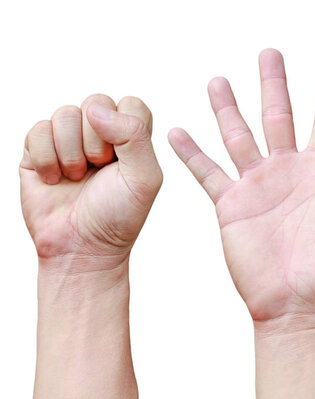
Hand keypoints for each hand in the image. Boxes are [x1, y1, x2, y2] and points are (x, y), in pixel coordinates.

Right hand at [20, 95, 161, 268]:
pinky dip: (46, 158)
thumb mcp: (144, 178)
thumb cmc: (118, 215)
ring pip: (64, 113)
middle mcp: (101, 133)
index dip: (125, 129)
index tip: (121, 160)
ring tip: (77, 177)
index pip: (131, 105)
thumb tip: (96, 109)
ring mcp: (68, 139)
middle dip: (96, 142)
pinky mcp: (39, 149)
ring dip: (70, 152)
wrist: (81, 247)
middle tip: (99, 170)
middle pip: (96, 102)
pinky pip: (37, 129)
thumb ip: (134, 136)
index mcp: (132, 137)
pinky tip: (55, 179)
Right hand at [169, 49, 314, 398]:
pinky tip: (178, 131)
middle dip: (274, 84)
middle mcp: (288, 173)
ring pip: (239, 136)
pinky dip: (193, 152)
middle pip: (279, 116)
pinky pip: (208, 173)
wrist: (300, 311)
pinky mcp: (231, 208)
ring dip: (229, 108)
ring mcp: (257, 188)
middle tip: (270, 52)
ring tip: (220, 80)